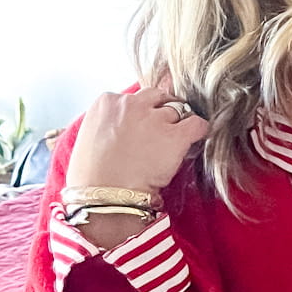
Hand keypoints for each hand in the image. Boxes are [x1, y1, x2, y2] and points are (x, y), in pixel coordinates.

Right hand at [65, 73, 206, 192]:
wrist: (105, 195)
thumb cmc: (93, 175)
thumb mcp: (92, 136)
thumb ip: (110, 123)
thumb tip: (125, 127)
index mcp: (107, 101)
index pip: (135, 97)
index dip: (142, 112)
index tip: (142, 127)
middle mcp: (131, 104)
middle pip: (158, 97)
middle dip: (162, 111)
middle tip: (162, 132)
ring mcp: (154, 118)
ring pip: (178, 110)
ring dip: (178, 124)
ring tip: (174, 144)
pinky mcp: (175, 136)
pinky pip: (197, 124)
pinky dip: (199, 131)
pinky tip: (194, 141)